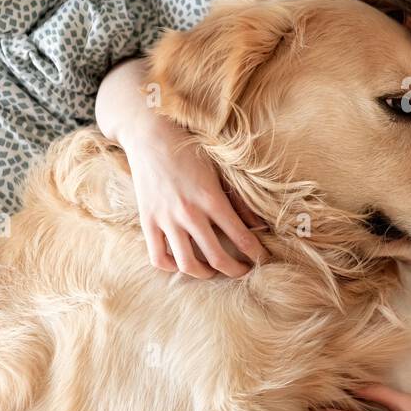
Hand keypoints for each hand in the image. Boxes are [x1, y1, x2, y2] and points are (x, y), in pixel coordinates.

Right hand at [122, 115, 271, 278]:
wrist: (151, 136)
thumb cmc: (190, 151)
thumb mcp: (220, 171)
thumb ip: (239, 200)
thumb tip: (259, 225)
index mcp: (211, 198)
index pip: (241, 237)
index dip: (256, 254)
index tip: (264, 260)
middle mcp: (189, 213)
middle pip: (216, 258)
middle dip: (236, 270)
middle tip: (243, 271)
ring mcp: (165, 219)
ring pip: (187, 264)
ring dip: (205, 274)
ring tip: (213, 270)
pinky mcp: (147, 222)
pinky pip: (158, 257)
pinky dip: (171, 267)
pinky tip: (182, 262)